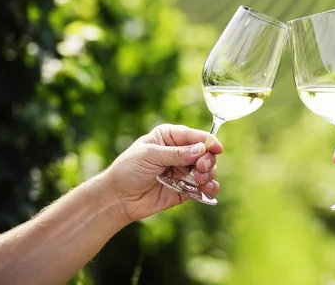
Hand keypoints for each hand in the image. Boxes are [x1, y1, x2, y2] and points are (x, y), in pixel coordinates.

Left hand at [104, 124, 222, 223]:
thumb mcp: (150, 156)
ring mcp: (183, 171)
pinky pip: (203, 187)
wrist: (117, 198)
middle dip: (207, 160)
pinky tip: (208, 190)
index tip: (217, 148)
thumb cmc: (128, 170)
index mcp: (170, 137)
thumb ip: (176, 153)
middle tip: (200, 169)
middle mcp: (180, 153)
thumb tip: (201, 149)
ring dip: (208, 174)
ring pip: (207, 169)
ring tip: (199, 180)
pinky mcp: (185, 189)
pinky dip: (209, 188)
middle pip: (205, 153)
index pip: (194, 136)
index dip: (207, 141)